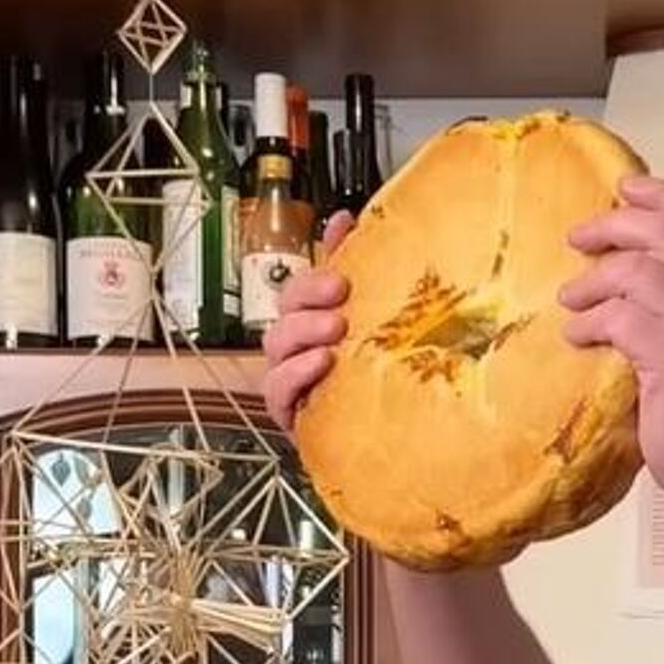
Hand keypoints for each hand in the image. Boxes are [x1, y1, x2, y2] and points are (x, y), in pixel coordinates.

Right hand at [261, 212, 355, 434]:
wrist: (386, 443)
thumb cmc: (371, 382)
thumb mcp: (370, 320)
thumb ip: (352, 268)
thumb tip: (344, 220)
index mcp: (313, 324)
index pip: (300, 288)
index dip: (314, 275)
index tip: (342, 275)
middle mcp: (298, 348)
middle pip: (285, 310)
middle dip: (308, 298)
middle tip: (340, 296)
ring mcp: (291, 380)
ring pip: (277, 344)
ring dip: (303, 332)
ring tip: (335, 332)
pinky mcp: (290, 414)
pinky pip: (277, 390)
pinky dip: (296, 374)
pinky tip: (321, 364)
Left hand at [560, 174, 663, 505]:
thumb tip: (619, 256)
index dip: (661, 195)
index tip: (623, 189)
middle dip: (613, 227)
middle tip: (577, 240)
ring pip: (637, 271)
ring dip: (592, 281)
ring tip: (571, 302)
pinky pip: (619, 316)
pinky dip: (589, 322)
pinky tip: (578, 336)